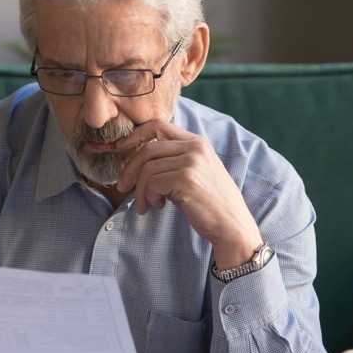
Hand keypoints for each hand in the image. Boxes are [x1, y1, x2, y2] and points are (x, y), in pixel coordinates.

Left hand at [112, 119, 262, 268]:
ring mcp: (191, 162)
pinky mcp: (186, 179)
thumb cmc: (210, 204)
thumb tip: (138, 163)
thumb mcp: (194, 174)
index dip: (134, 135)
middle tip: (122, 187)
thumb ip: (172, 162)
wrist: (232, 226)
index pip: (158, 125)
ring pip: (147, 169)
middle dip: (129, 169)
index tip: (120, 148)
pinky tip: (158, 206)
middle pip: (147, 148)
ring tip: (145, 205)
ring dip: (140, 191)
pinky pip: (152, 183)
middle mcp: (195, 147)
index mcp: (197, 142)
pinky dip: (148, 197)